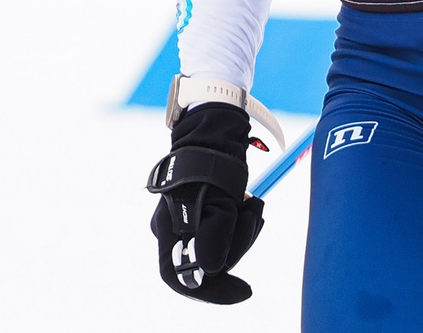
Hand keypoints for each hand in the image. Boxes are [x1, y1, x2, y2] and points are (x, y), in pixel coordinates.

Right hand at [146, 102, 266, 303]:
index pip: (181, 278)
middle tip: (254, 219)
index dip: (212, 292)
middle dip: (237, 247)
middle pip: (206, 261)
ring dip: (242, 231)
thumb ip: (214, 240)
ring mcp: (185, 220)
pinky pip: (222, 230)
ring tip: (253, 204)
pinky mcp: (201, 210)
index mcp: (168, 230)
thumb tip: (210, 272)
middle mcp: (172, 230)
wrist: (214, 130)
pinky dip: (240, 222)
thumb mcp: (220, 205)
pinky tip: (250, 203)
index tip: (244, 291)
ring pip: (218, 245)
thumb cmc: (214, 167)